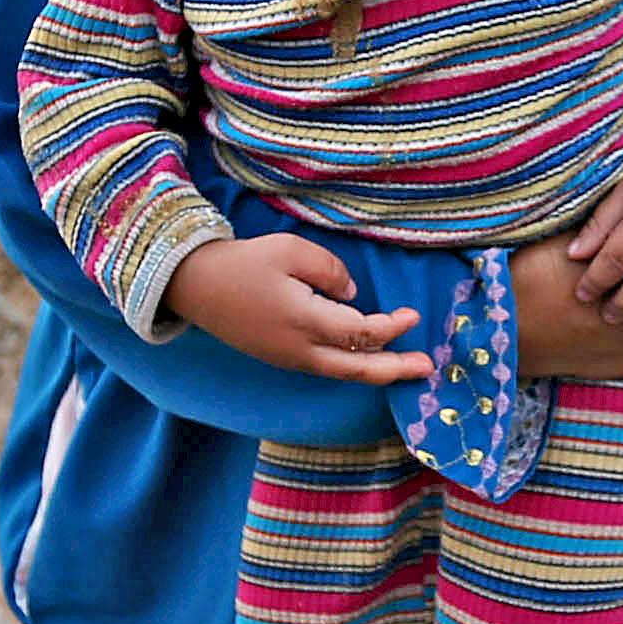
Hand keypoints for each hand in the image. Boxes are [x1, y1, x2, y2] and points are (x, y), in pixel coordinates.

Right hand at [168, 236, 432, 384]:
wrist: (194, 286)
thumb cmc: (243, 264)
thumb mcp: (289, 251)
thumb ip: (329, 270)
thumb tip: (352, 293)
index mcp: (304, 321)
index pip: (361, 332)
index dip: (392, 327)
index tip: (414, 315)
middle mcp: (300, 349)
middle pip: (358, 368)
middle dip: (395, 369)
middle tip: (427, 369)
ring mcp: (289, 358)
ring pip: (342, 373)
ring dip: (376, 371)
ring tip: (404, 368)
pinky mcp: (281, 358)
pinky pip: (326, 367)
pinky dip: (353, 366)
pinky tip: (367, 358)